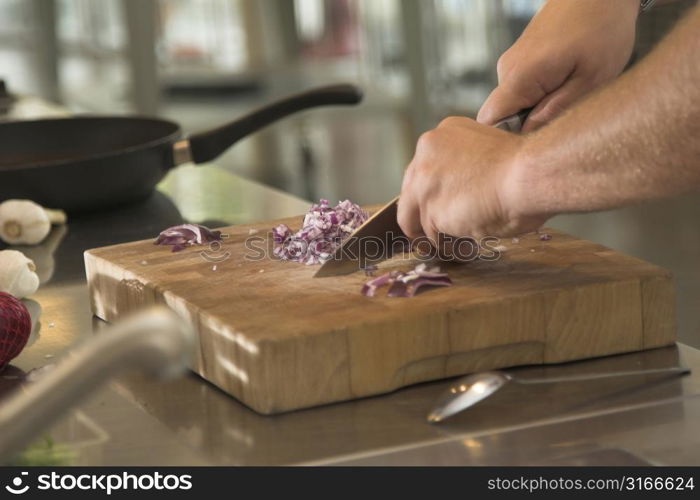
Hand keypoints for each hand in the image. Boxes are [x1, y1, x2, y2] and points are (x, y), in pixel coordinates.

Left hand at [397, 117, 546, 247]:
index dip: (434, 192)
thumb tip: (462, 195)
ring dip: (436, 233)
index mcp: (444, 134)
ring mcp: (423, 182)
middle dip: (426, 213)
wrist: (530, 174)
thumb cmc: (524, 167)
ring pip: (415, 217)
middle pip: (412, 192)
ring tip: (459, 243)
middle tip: (444, 230)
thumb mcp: (488, 154)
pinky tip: (464, 246)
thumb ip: (466, 168)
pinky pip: (431, 236)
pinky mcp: (429, 209)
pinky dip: (446, 245)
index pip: (424, 169)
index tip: (447, 205)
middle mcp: (426, 153)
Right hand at [477, 0, 638, 130]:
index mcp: (519, 77)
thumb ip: (556, 112)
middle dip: (525, 131)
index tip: (531, 153)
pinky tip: (566, 89)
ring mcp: (511, 64)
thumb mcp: (590, 79)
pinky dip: (540, 99)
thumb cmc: (602, 29)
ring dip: (536, 113)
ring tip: (569, 105)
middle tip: (559, 133)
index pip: (490, 124)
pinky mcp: (520, 61)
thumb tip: (529, 138)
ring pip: (513, 106)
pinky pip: (521, 92)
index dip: (505, 144)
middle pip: (501, 118)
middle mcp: (507, 70)